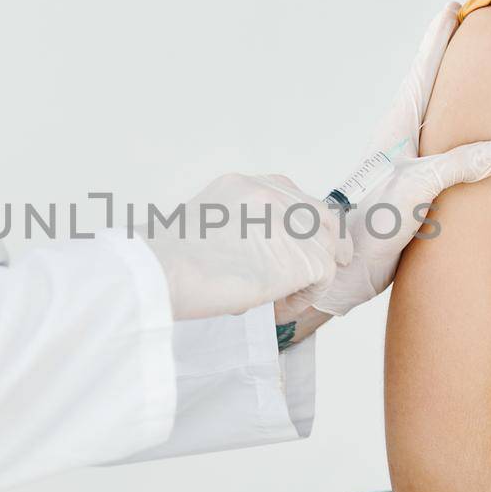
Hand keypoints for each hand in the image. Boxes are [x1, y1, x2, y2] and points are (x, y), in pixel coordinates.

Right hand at [141, 173, 352, 321]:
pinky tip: (281, 306)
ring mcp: (289, 223)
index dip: (303, 224)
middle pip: (321, 215)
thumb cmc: (170, 260)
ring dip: (312, 276)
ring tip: (284, 298)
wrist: (164, 272)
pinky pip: (324, 276)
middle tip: (323, 269)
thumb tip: (256, 250)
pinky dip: (307, 295)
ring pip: (326, 246)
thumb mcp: (206, 222)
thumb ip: (238, 225)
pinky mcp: (302, 255)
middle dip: (326, 242)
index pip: (293, 195)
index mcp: (245, 185)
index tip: (303, 243)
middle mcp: (271, 195)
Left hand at [281, 0, 490, 317]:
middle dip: (447, 54)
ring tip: (469, 68)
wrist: (346, 264)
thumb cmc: (372, 225)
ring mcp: (404, 159)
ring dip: (449, 87)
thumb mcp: (417, 190)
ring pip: (432, 111)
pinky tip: (461, 132)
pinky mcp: (409, 182)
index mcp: (399, 128)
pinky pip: (438, 140)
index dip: (439, 40)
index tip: (453, 9)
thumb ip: (457, 165)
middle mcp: (400, 137)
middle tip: (465, 24)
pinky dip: (453, 123)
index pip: (424, 72)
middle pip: (428, 83)